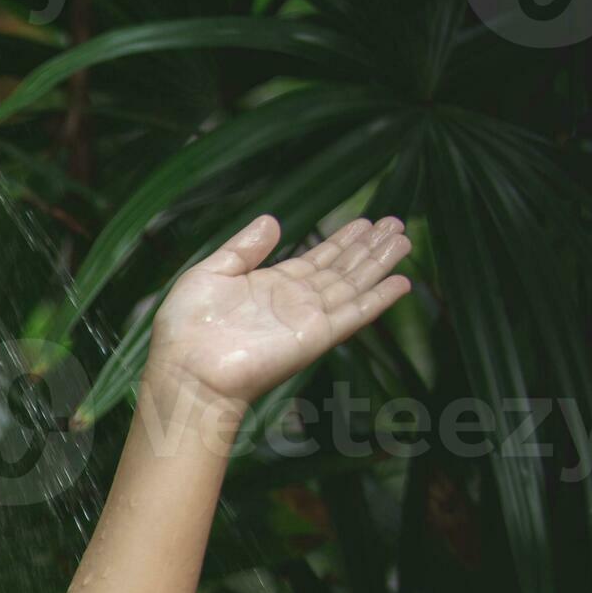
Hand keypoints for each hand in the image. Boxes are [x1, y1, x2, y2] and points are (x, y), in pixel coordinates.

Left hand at [146, 212, 412, 420]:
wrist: (187, 371)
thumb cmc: (187, 327)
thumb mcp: (209, 273)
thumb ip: (243, 249)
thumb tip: (273, 221)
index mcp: (269, 285)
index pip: (315, 259)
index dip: (341, 241)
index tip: (365, 222)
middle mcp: (294, 301)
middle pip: (341, 269)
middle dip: (368, 247)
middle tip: (396, 223)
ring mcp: (308, 319)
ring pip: (354, 285)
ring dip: (379, 263)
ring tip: (404, 239)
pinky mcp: (316, 336)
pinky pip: (355, 314)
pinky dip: (379, 299)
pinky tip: (402, 282)